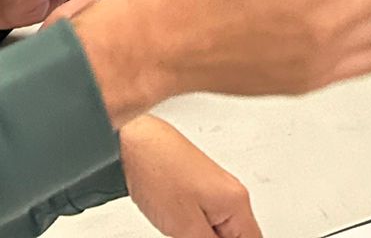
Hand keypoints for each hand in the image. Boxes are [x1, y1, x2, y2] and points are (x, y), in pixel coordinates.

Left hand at [121, 118, 259, 237]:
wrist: (132, 142)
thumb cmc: (157, 172)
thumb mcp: (186, 227)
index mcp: (237, 201)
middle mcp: (231, 191)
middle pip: (237, 235)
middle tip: (189, 233)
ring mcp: (215, 187)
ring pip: (221, 227)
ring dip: (206, 235)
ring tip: (182, 228)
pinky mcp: (199, 186)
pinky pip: (208, 216)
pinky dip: (197, 227)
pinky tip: (178, 225)